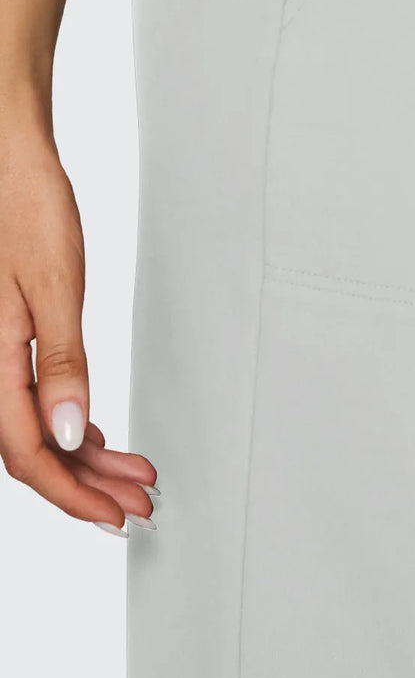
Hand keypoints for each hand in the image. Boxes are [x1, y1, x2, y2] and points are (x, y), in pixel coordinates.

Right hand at [0, 124, 156, 536]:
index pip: (28, 452)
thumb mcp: (53, 284)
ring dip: (83, 457)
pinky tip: (95, 433)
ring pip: (34, 428)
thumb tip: (72, 431)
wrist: (7, 162)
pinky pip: (31, 399)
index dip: (72, 493)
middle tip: (137, 504)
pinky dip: (67, 423)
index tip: (114, 515)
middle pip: (32, 451)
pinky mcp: (5, 337)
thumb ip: (61, 361)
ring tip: (130, 475)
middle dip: (86, 484)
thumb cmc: (25, 207)